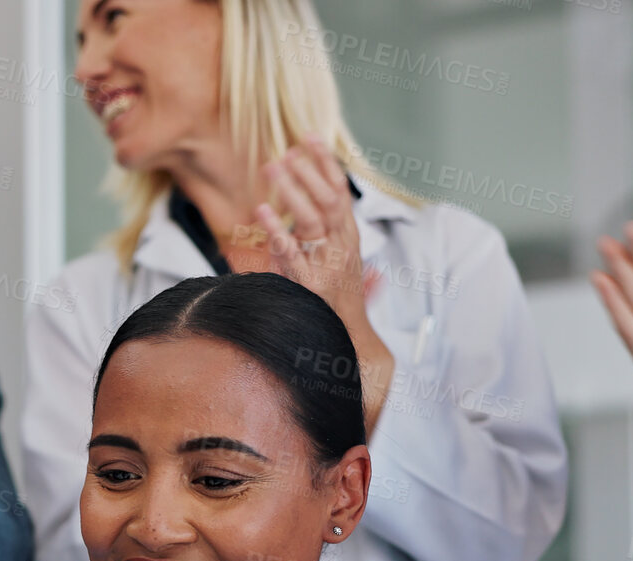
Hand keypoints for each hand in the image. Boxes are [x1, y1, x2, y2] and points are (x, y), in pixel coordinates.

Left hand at [254, 140, 391, 421]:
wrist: (346, 351)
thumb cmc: (337, 313)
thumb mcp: (345, 283)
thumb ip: (351, 267)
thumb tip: (372, 271)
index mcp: (349, 241)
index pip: (341, 193)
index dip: (326, 164)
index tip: (309, 137)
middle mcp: (343, 249)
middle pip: (329, 201)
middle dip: (308, 171)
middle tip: (284, 149)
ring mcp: (327, 266)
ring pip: (312, 219)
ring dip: (293, 190)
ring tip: (271, 167)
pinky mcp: (309, 285)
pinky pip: (290, 253)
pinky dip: (275, 231)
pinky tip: (260, 211)